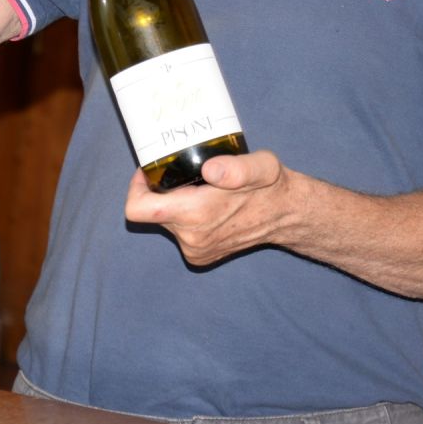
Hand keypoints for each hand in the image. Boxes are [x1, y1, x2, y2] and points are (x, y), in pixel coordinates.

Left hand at [123, 150, 294, 266]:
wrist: (286, 216)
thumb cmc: (270, 187)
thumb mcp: (261, 167)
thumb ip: (236, 168)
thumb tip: (210, 170)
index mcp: (196, 215)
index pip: (138, 209)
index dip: (136, 188)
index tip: (149, 172)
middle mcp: (190, 238)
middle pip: (153, 212)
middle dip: (163, 191)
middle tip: (186, 174)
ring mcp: (195, 251)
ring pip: (167, 222)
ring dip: (177, 204)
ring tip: (202, 189)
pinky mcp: (200, 256)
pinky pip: (180, 233)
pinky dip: (187, 218)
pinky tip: (209, 205)